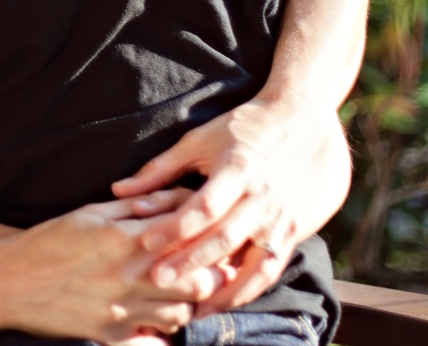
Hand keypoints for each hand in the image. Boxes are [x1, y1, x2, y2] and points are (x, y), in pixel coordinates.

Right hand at [0, 194, 222, 341]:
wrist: (9, 280)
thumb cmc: (50, 240)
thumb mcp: (92, 211)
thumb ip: (136, 206)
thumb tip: (175, 198)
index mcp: (126, 238)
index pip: (188, 236)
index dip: (209, 236)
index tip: (214, 235)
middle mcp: (129, 276)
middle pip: (198, 282)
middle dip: (210, 275)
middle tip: (210, 268)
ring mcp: (122, 309)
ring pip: (181, 314)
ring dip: (187, 303)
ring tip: (178, 291)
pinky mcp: (112, 334)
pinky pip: (154, 339)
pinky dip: (162, 329)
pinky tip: (155, 316)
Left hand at [110, 100, 349, 313]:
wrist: (307, 119)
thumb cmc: (246, 126)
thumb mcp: (202, 139)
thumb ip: (161, 168)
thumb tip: (120, 189)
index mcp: (237, 170)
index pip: (204, 205)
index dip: (175, 225)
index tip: (145, 241)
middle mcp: (262, 197)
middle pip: (224, 237)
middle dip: (191, 261)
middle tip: (157, 280)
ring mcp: (281, 217)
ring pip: (253, 262)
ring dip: (224, 288)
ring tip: (195, 308)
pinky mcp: (296, 230)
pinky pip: (272, 267)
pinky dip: (250, 287)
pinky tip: (227, 300)